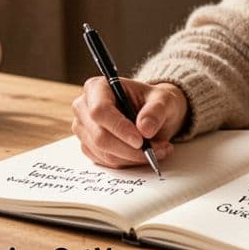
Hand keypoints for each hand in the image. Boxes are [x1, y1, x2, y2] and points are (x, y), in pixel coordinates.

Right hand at [71, 77, 187, 168]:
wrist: (152, 114)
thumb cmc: (154, 102)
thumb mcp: (163, 100)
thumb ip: (156, 111)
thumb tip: (145, 129)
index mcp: (98, 87)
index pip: (100, 111)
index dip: (119, 128)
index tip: (140, 140)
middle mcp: (85, 108)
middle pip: (100, 137)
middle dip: (130, 149)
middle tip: (157, 150)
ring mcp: (85, 129)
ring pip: (105, 153)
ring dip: (134, 157)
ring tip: (158, 150)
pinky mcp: (89, 147)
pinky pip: (107, 162)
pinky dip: (129, 162)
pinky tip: (145, 154)